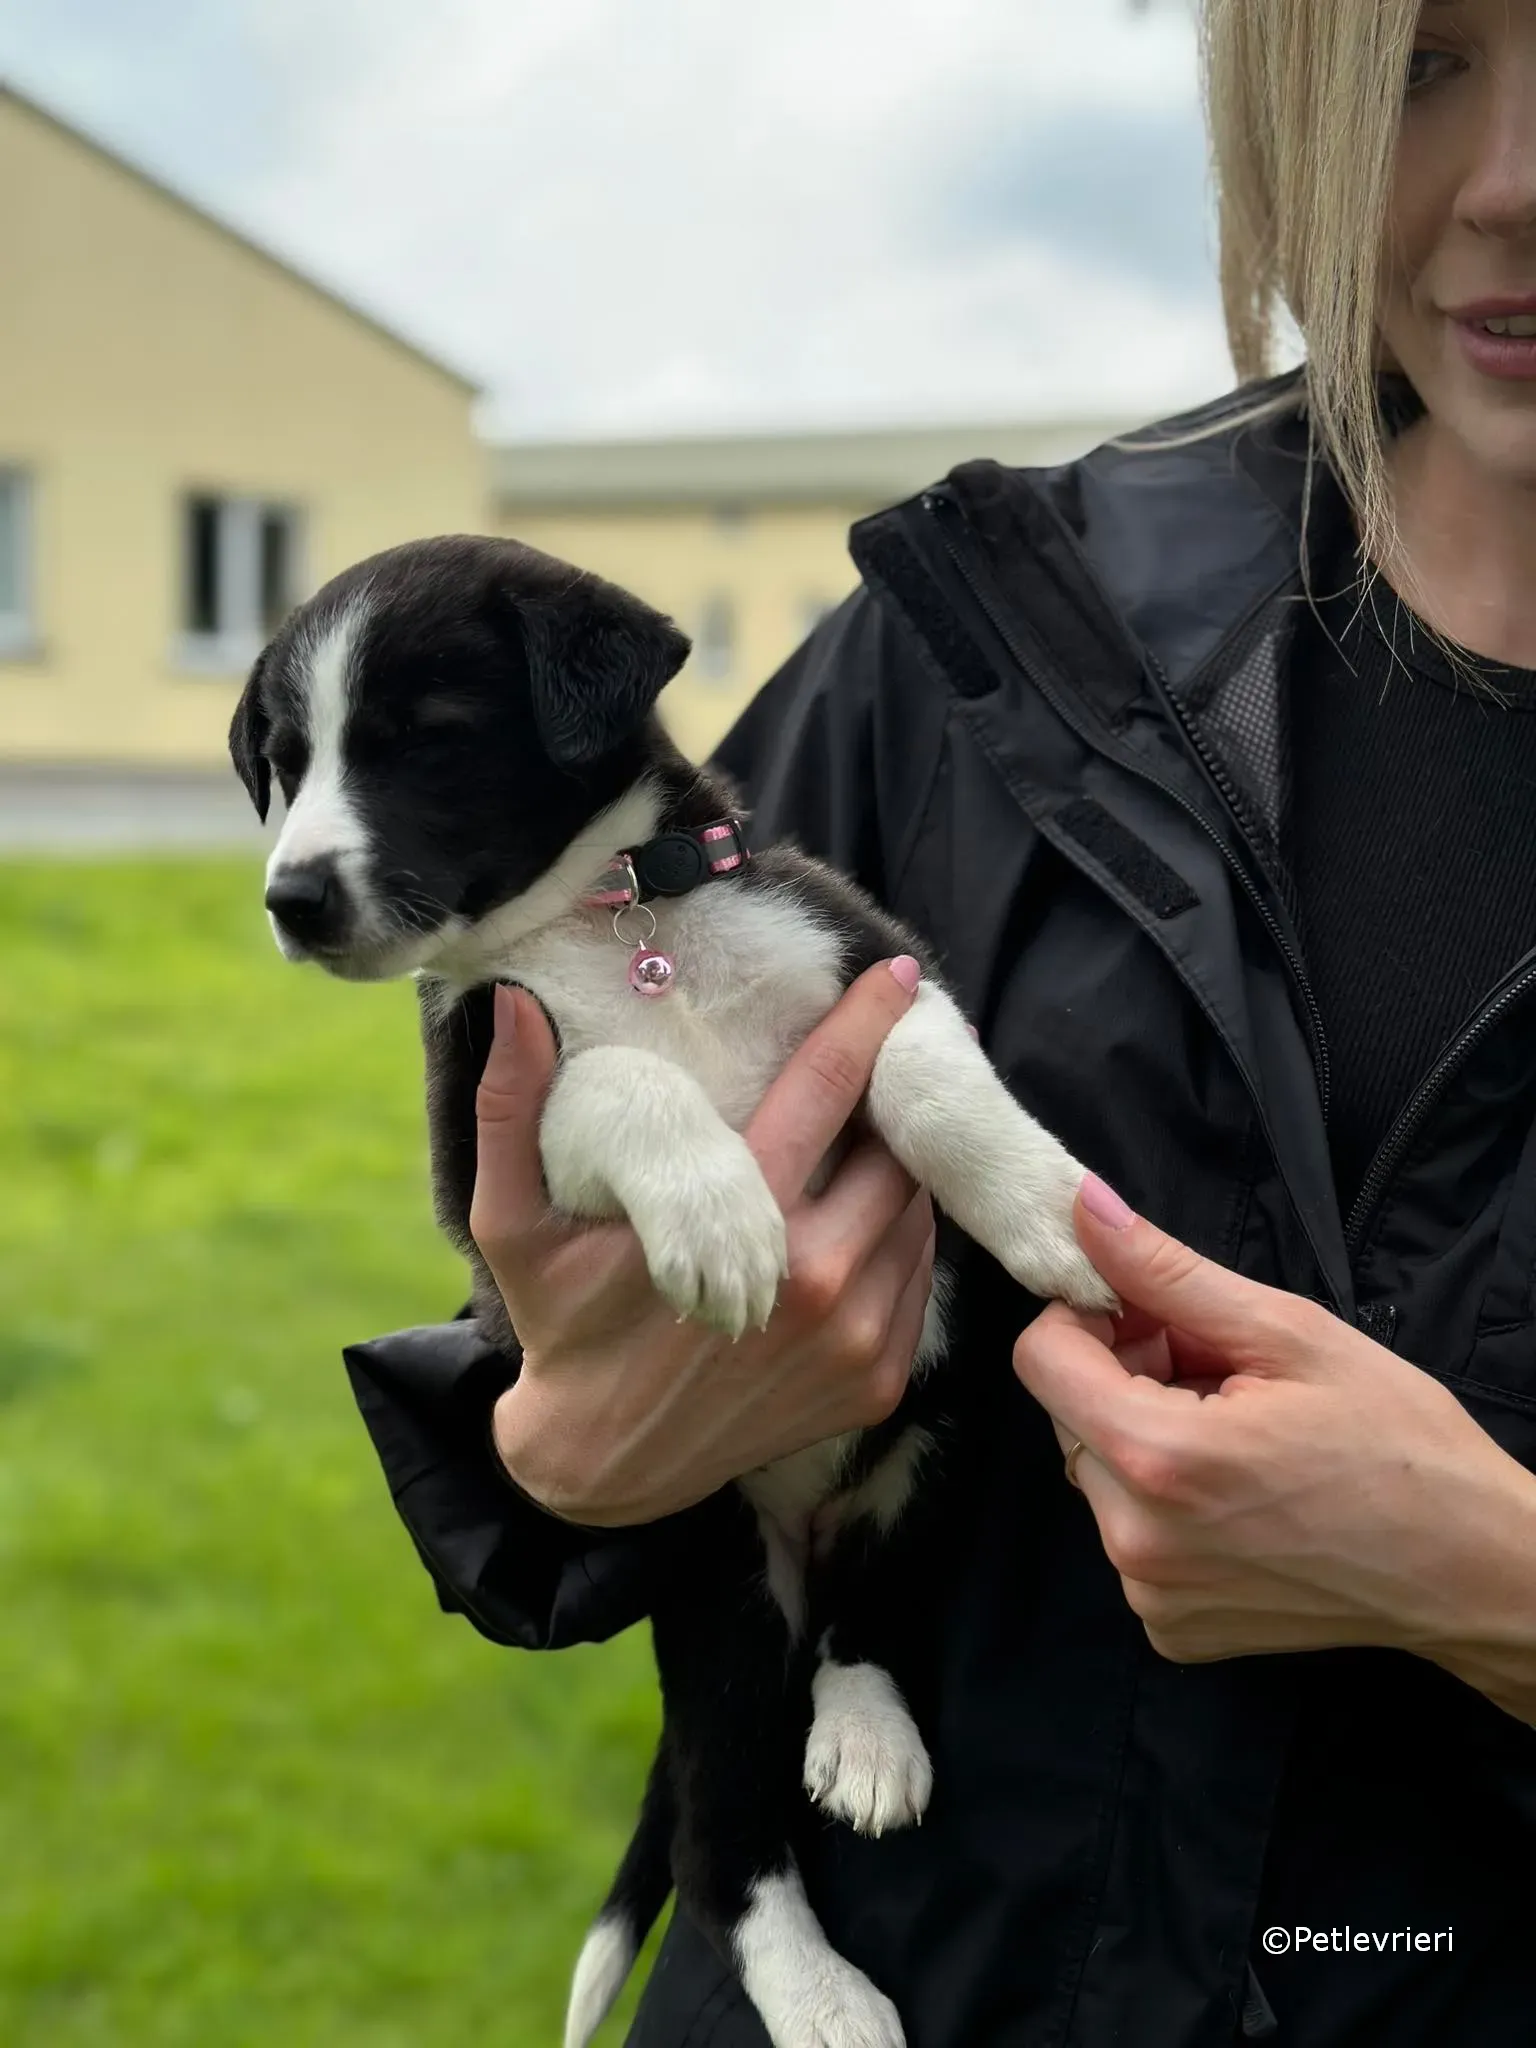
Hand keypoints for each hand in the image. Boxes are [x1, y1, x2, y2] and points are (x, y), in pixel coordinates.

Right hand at [471, 961, 934, 1526]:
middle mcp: (812, 1283)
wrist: (600, 1466)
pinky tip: (861, 1223)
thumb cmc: (560, 1325)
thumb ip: (509, 1108)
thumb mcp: (509, 1223)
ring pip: (916, 1218)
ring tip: (866, 1144)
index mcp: (735, 1225)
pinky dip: (902, 1243)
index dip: (864, 1025)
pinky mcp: (875, 1386)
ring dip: (898, 1174)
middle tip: (880, 1070)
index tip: (898, 976)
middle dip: (889, 1107)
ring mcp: (853, 1342)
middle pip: (892, 1155)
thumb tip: (512, 1002)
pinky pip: (918, 1283)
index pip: (825, 1093)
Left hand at [1014, 1177, 1535, 1686]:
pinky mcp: (1171, 1632)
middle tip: (1220, 1374)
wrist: (1472, 1569)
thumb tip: (1082, 1208)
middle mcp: (1135, 1540)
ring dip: (1146, 1437)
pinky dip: (1166, 1504)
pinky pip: (1130, 1536)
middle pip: (1069, 1415)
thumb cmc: (1398, 1444)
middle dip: (1126, 1377)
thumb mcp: (1289, 1333)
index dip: (1089, 1319)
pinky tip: (1241, 1494)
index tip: (1153, 1318)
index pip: (1040, 1358)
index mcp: (1159, 1459)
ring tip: (1240, 1434)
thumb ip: (1167, 1273)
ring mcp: (1150, 1595)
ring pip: (1098, 1474)